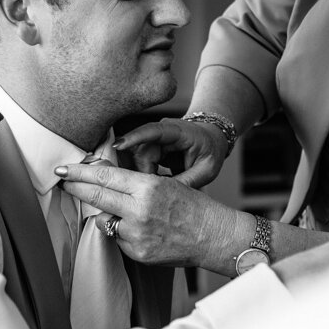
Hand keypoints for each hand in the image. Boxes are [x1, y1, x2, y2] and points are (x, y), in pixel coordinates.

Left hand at [54, 160, 248, 274]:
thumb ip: (134, 184)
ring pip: (105, 220)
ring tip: (126, 213)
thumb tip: (104, 180)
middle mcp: (139, 210)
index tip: (64, 170)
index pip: (104, 176)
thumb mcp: (164, 184)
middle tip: (63, 181)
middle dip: (76, 188)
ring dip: (106, 214)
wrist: (213, 236)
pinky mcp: (138, 252)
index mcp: (147, 187)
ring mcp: (136, 234)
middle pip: (96, 196)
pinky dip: (124, 234)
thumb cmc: (193, 207)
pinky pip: (119, 239)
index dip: (80, 172)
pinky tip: (144, 231)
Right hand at [113, 117, 229, 188]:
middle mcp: (161, 131)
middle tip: (157, 190)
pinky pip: (139, 163)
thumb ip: (187, 181)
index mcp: (178, 131)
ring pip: (137, 159)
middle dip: (144, 173)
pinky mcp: (149, 147)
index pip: (152, 131)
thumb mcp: (206, 169)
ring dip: (143, 176)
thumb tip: (166, 197)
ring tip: (158, 187)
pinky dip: (144, 175)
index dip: (134, 137)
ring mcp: (153, 139)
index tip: (118, 145)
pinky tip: (153, 184)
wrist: (211, 140)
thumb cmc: (210, 151)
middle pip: (141, 152)